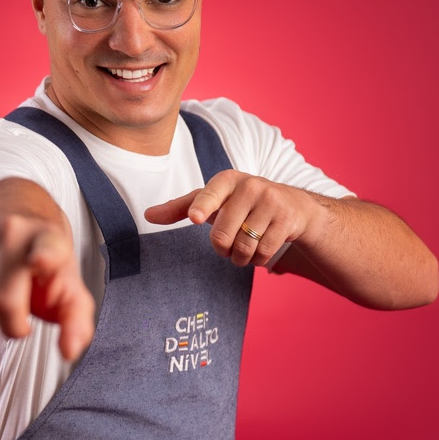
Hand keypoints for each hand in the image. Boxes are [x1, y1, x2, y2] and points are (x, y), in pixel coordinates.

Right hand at [0, 180, 95, 359]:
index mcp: (49, 239)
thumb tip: (69, 351)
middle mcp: (13, 230)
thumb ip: (76, 322)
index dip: (44, 258)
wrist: (14, 214)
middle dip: (12, 325)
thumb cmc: (45, 266)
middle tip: (22, 321)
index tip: (39, 262)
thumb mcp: (69, 287)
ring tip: (3, 298)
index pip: (48, 249)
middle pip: (2, 300)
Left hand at [145, 170, 324, 266]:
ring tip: (244, 247)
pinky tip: (260, 248)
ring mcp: (270, 201)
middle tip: (228, 244)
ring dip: (240, 257)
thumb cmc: (241, 203)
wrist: (291, 205)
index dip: (202, 207)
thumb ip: (181, 208)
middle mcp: (249, 185)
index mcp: (226, 179)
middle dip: (222, 249)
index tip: (195, 218)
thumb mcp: (213, 201)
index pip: (210, 195)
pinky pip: (263, 253)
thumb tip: (148, 215)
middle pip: (222, 235)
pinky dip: (257, 260)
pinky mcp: (286, 219)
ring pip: (244, 247)